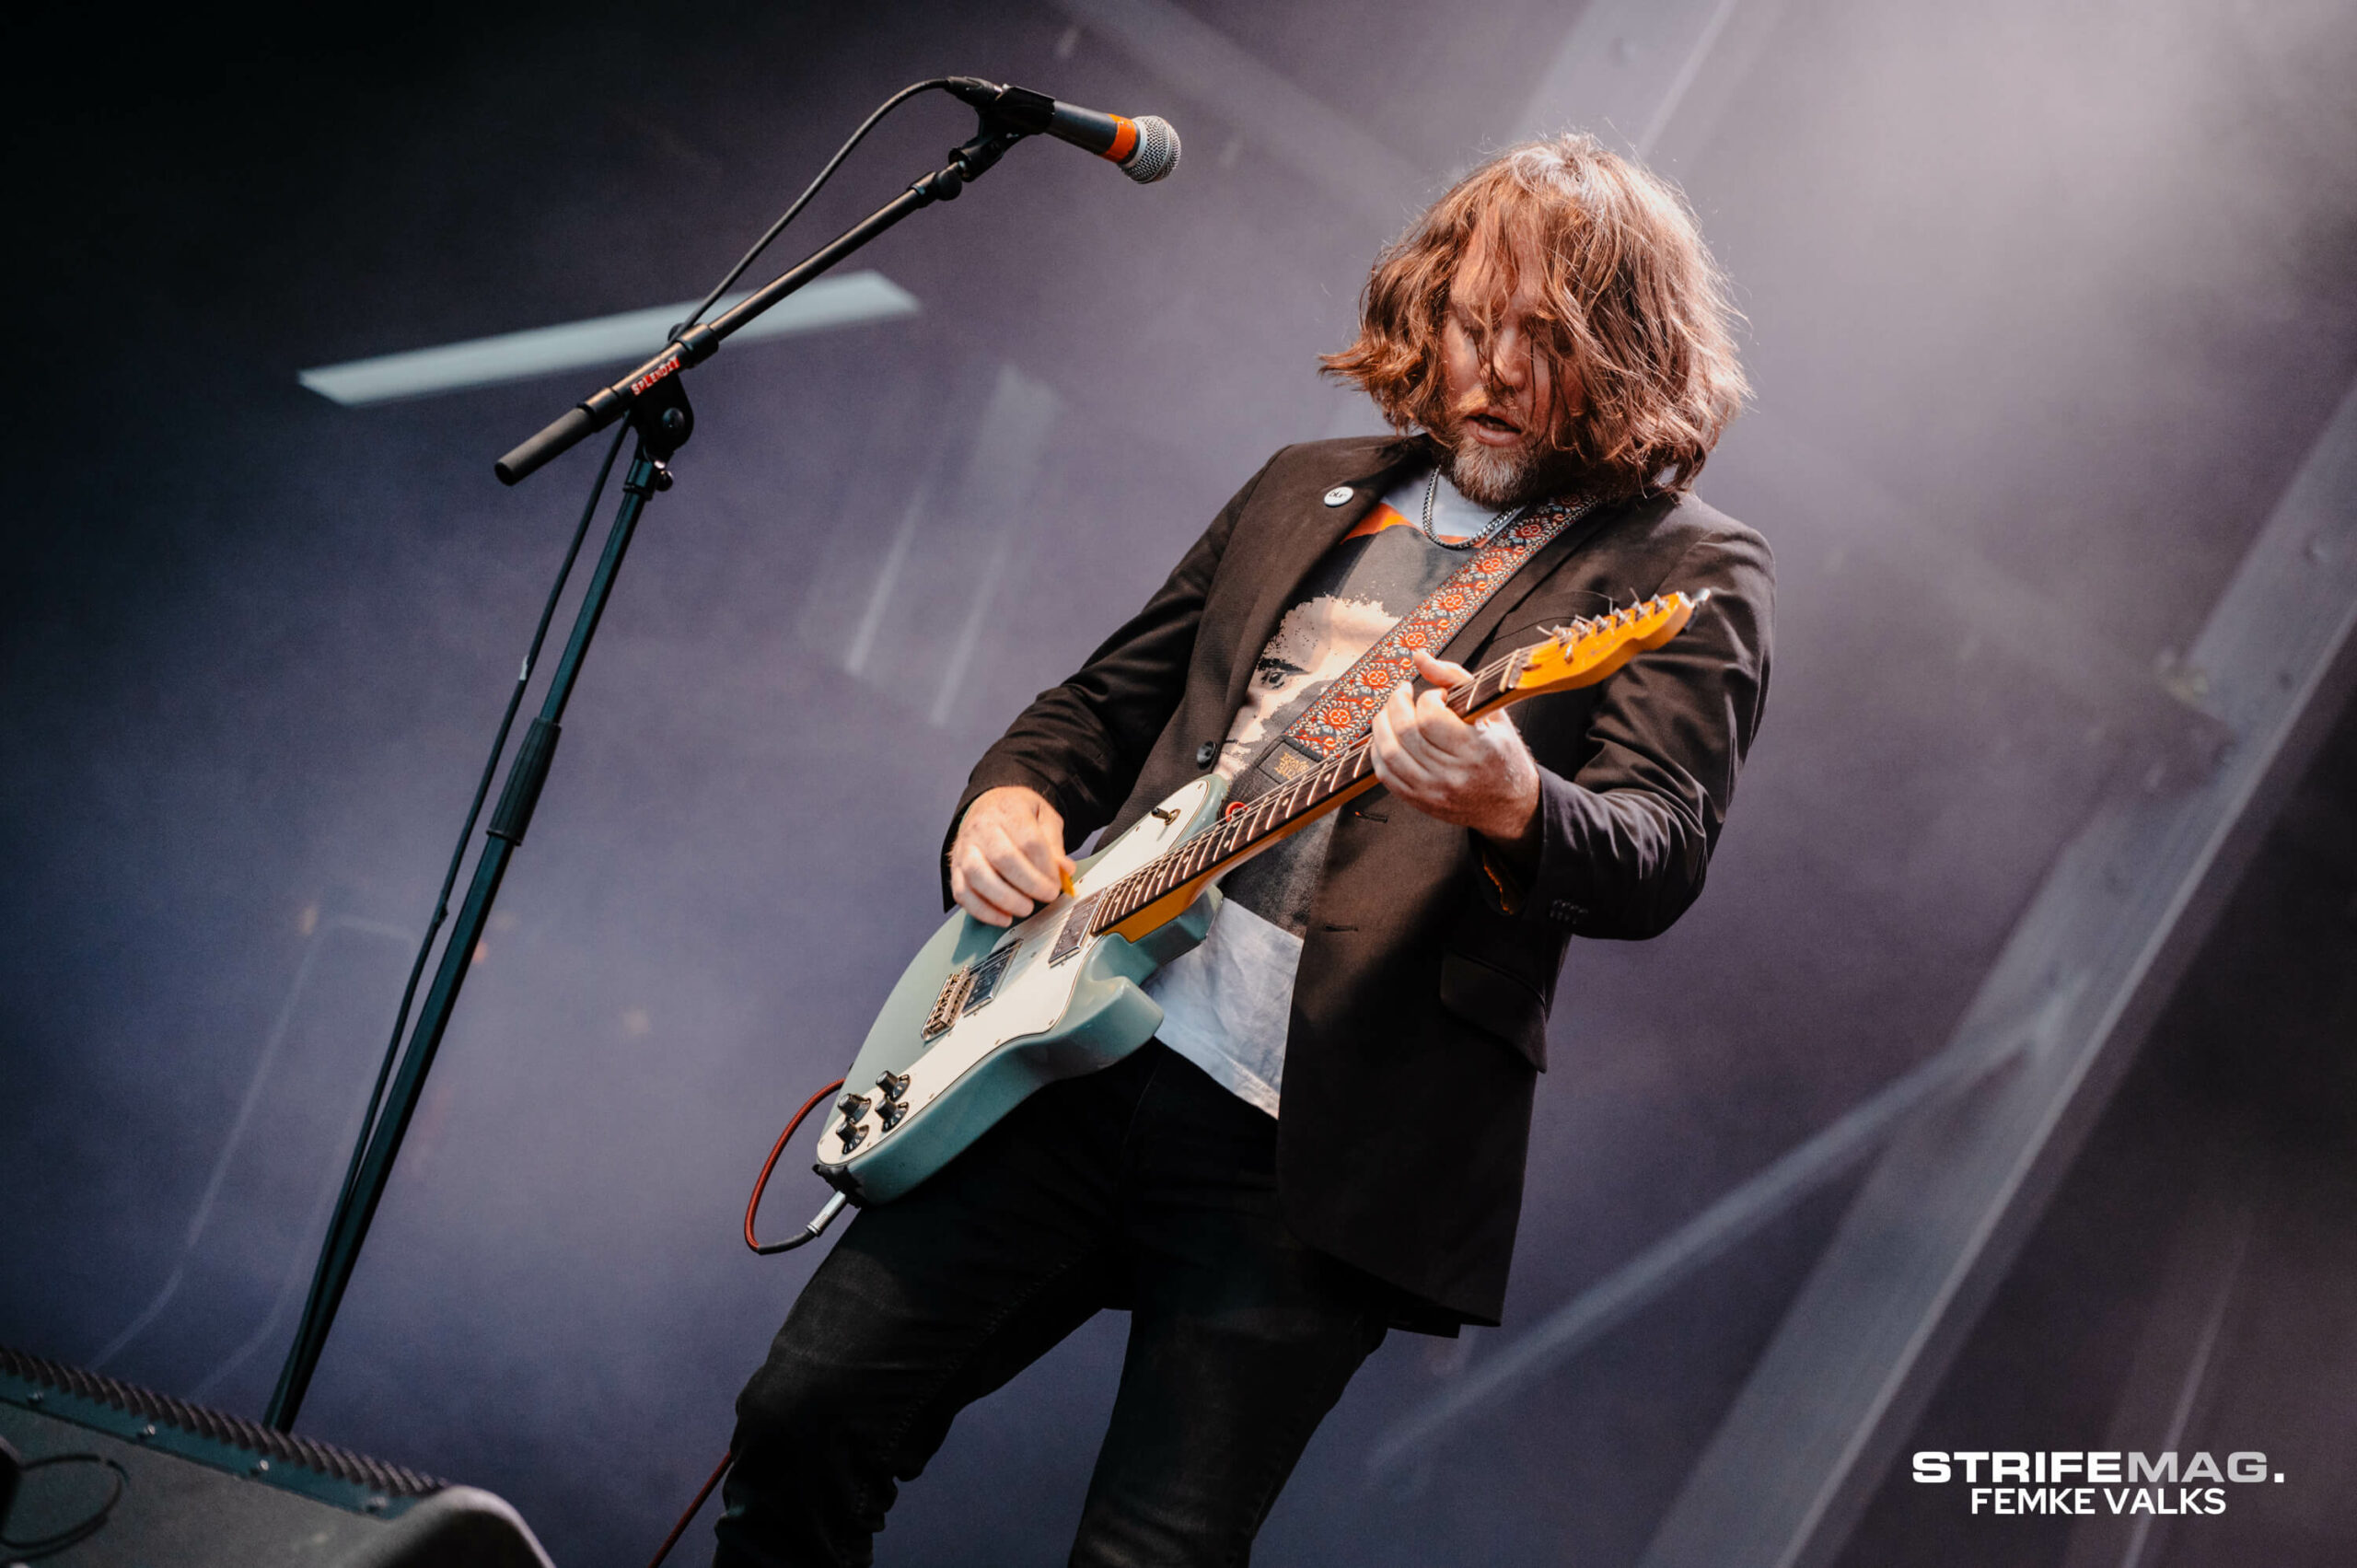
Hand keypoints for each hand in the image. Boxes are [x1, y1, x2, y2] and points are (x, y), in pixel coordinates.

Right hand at [949, 786, 1075, 926]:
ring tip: (1026, 908)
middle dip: (1030, 883)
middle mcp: (982, 827)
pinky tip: (1003, 917)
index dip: (1046, 867)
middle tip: (1047, 895)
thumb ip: (1054, 842)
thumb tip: (1064, 869)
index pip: (1029, 841)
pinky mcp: (955, 867)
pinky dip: (982, 911)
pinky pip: (962, 892)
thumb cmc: (1016, 812)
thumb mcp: (1043, 816)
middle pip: (1003, 858)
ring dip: (1005, 898)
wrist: (987, 804)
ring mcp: (965, 847)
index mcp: (1008, 810)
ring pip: (978, 876)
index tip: (1057, 882)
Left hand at [1369, 649, 1541, 855]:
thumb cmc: (1501, 753)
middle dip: (1396, 704)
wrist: (1509, 804)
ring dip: (1381, 725)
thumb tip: (1419, 657)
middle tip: (1402, 693)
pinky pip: (1385, 774)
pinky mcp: (1420, 801)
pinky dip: (1379, 750)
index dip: (1427, 699)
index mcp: (1478, 749)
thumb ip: (1454, 678)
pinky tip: (1388, 737)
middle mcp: (1454, 773)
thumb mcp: (1491, 710)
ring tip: (1390, 712)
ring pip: (1389, 753)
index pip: (1431, 717)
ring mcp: (1434, 791)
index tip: (1436, 697)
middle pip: (1405, 733)